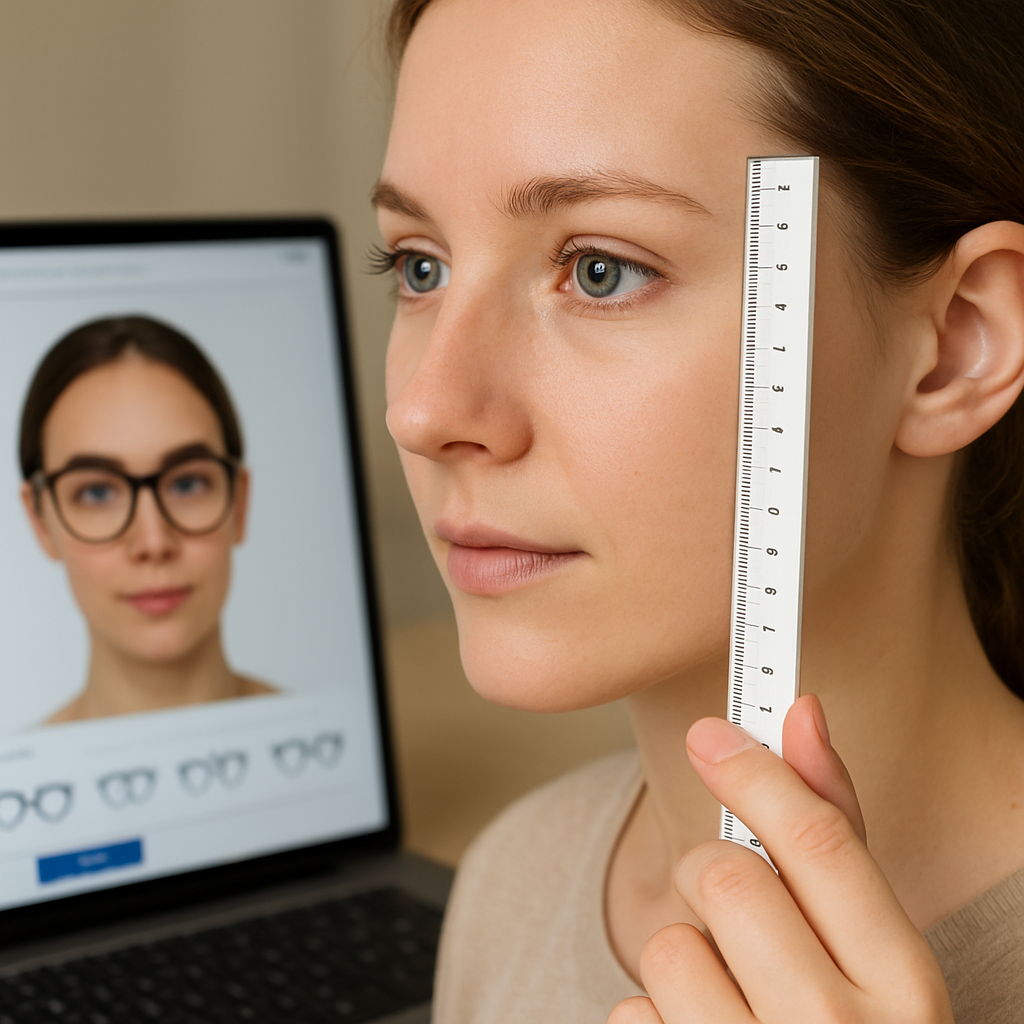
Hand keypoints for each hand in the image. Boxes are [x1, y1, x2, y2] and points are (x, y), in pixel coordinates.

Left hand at [607, 695, 953, 1022]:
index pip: (822, 843)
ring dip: (686, 958)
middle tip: (737, 913)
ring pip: (671, 946)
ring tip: (730, 996)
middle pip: (728, 880)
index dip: (756, 771)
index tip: (710, 735)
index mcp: (905, 987)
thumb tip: (802, 711)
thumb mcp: (868, 948)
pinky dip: (653, 1016)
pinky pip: (631, 1013)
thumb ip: (834, 832)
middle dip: (714, 878)